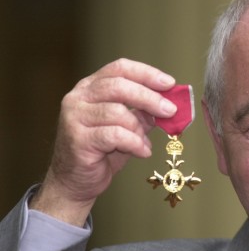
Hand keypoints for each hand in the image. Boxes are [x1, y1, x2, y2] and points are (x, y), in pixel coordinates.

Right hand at [30, 59, 176, 225]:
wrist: (76, 181)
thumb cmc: (102, 151)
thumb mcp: (128, 127)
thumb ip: (144, 113)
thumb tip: (171, 104)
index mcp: (91, 87)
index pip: (120, 68)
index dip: (146, 73)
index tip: (169, 83)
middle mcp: (79, 97)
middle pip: (119, 85)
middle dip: (149, 97)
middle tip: (170, 110)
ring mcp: (75, 117)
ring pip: (117, 112)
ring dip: (139, 128)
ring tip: (145, 143)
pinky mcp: (78, 139)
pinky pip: (115, 135)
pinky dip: (135, 143)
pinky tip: (142, 152)